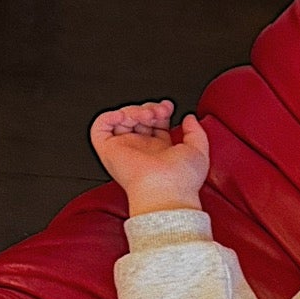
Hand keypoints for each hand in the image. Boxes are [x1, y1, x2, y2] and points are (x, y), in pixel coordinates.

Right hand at [89, 99, 209, 213]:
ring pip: (122, 119)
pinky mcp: (109, 150)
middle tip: (159, 112)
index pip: (155, 123)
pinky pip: (100, 128)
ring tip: (147, 116)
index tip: (168, 108)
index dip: (160, 110)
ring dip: (134, 110)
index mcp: (160, 151)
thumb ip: (196, 132)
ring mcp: (125, 149)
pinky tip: (125, 116)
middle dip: (149, 108)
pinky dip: (109, 116)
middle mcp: (142, 150)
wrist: (166, 191)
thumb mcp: (199, 151)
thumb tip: (189, 118)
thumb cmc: (182, 180)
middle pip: (138, 118)